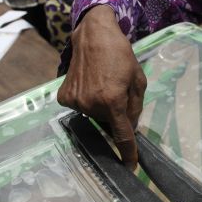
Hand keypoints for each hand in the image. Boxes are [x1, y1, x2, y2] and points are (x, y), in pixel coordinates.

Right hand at [57, 5, 147, 167]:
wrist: (93, 35)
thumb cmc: (120, 54)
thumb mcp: (138, 79)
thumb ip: (135, 107)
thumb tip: (130, 126)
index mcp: (112, 101)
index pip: (121, 135)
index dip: (127, 152)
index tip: (130, 166)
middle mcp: (91, 105)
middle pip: (108, 123)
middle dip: (116, 114)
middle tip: (117, 91)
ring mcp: (75, 102)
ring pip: (94, 116)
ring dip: (101, 107)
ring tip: (102, 83)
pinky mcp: (63, 97)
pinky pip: (80, 108)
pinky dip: (87, 101)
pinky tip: (89, 84)